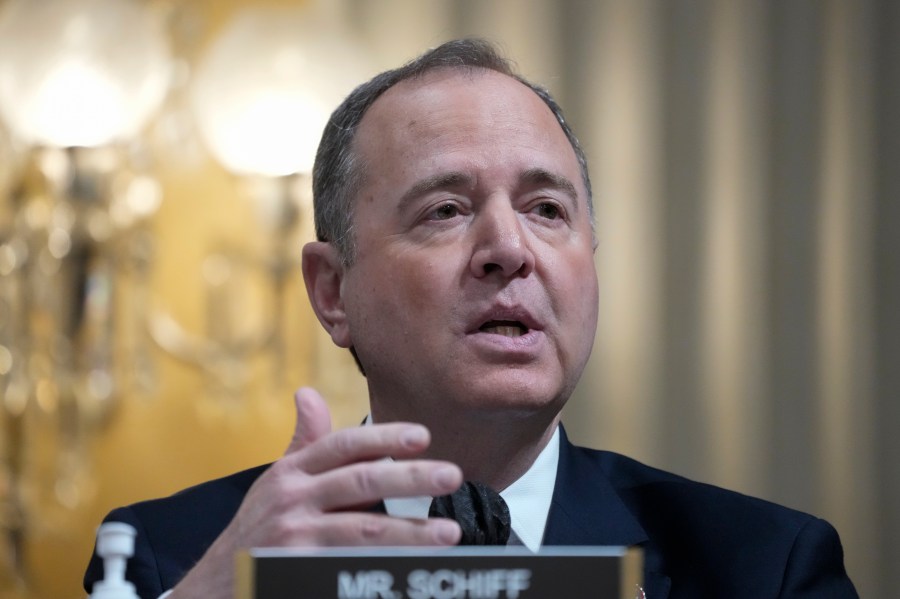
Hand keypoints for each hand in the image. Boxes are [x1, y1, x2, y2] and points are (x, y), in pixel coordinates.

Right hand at [170, 387, 462, 598]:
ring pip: (362, 531)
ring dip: (409, 532)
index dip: (384, 437)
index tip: (422, 436)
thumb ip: (304, 442)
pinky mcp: (298, 574)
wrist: (218, 583)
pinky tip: (411, 570)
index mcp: (293, 471)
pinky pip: (349, 569)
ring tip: (448, 534)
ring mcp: (294, 540)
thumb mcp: (277, 479)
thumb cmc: (258, 525)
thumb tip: (309, 393)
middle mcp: (293, 500)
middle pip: (360, 481)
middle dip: (410, 477)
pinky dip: (381, 570)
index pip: (344, 445)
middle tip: (452, 475)